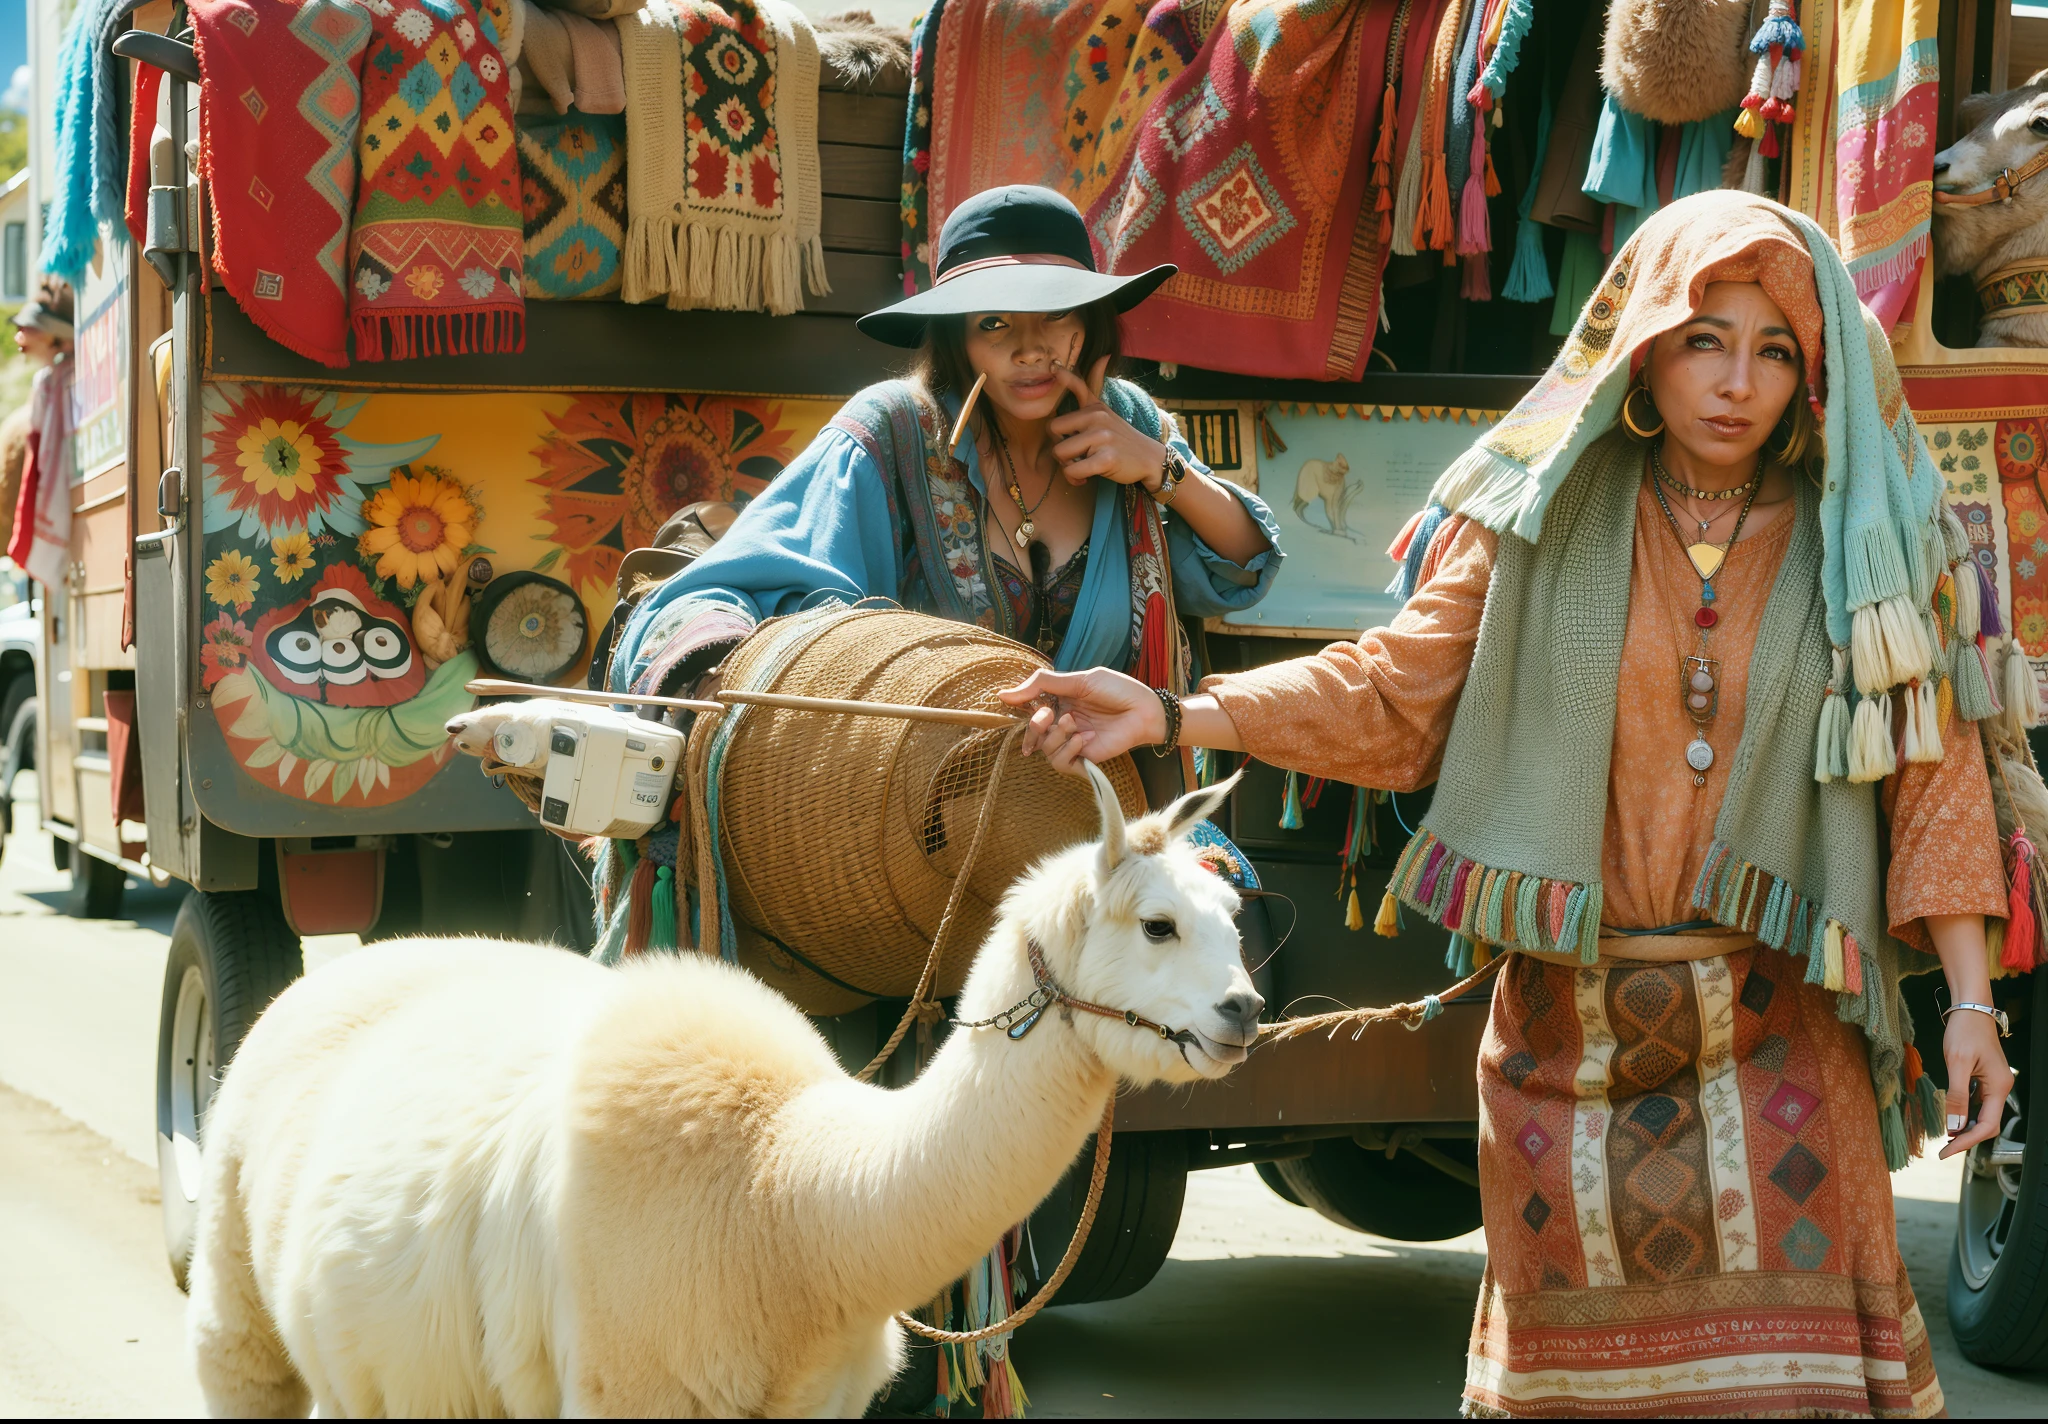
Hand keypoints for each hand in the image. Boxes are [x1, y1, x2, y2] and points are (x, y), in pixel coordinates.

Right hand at [998, 667, 1163, 773]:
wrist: (1146, 710)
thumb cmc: (1118, 691)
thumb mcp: (1079, 680)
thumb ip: (1044, 684)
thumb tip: (1004, 694)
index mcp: (1060, 702)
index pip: (1028, 710)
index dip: (1020, 708)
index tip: (1010, 702)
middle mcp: (1063, 723)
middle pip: (1032, 733)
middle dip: (1035, 725)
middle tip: (1048, 716)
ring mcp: (1073, 742)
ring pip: (1045, 749)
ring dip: (1056, 736)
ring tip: (1075, 725)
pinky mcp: (1084, 759)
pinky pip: (1060, 763)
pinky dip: (1067, 751)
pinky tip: (1083, 740)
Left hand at [1048, 355, 1167, 488]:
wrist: (1150, 459)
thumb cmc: (1122, 437)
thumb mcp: (1107, 409)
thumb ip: (1096, 385)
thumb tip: (1102, 354)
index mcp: (1094, 407)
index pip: (1072, 390)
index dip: (1060, 394)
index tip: (1054, 369)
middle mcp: (1097, 418)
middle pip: (1054, 432)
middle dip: (1060, 447)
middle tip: (1075, 454)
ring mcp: (1102, 437)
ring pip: (1060, 453)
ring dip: (1067, 465)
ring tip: (1082, 467)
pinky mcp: (1106, 458)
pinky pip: (1073, 470)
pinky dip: (1076, 478)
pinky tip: (1086, 478)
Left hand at [1939, 1006, 2016, 1159]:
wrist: (1970, 1009)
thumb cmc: (1964, 1032)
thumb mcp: (1957, 1063)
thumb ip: (1956, 1095)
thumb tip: (1953, 1126)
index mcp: (1999, 1087)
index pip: (1986, 1126)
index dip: (1966, 1141)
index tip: (1946, 1151)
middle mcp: (2001, 1089)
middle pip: (1987, 1125)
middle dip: (1966, 1138)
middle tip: (1943, 1149)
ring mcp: (1994, 1084)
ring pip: (1982, 1115)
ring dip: (1965, 1128)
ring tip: (1945, 1138)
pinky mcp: (1985, 1079)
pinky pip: (1977, 1104)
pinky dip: (1965, 1114)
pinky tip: (1951, 1118)